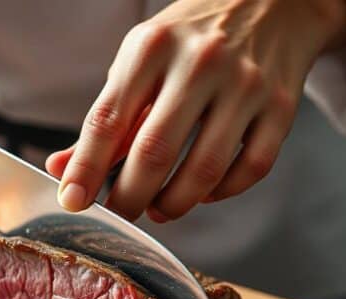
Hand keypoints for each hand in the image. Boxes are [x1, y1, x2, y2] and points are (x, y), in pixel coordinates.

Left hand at [47, 0, 345, 221]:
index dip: (87, 169)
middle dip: (130, 197)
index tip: (73, 201)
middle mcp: (200, 62)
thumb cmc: (192, 39)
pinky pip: (250, 169)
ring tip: (159, 208)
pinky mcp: (282, 106)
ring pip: (205, 170)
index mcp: (152, 47)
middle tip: (122, 212)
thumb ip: (107, 118)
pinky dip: (222, 192)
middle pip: (155, 152)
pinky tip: (205, 191)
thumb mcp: (141, 62)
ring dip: (174, 204)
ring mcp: (246, 84)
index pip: (108, 119)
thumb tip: (63, 169)